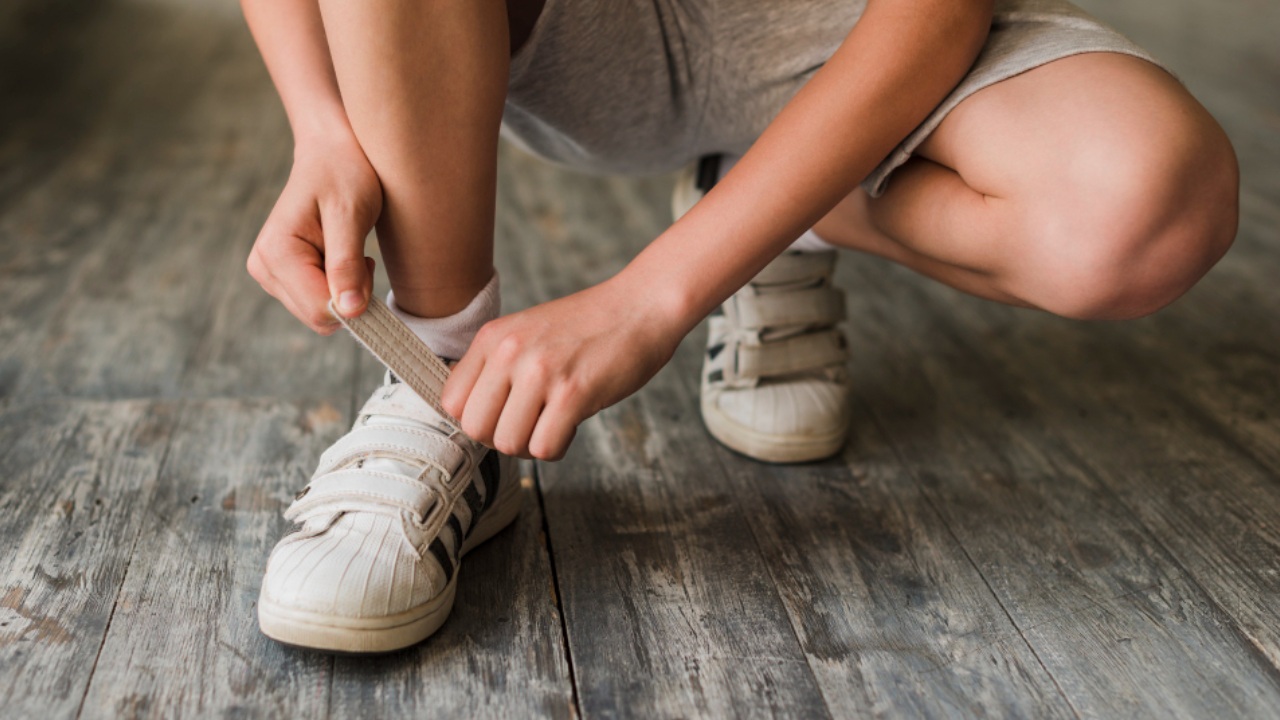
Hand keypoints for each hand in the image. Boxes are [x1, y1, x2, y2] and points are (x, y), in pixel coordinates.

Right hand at [246, 132, 381, 333]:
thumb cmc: (343, 175)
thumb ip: (346, 265)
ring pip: (318, 313)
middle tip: (361, 256)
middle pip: (317, 317)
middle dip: (349, 296)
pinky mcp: (280, 276)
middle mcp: (263, 267)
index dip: (353, 301)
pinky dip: (337, 288)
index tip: (368, 264)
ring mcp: (268, 273)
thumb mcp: (351, 215)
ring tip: (350, 251)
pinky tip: (341, 257)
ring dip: (344, 291)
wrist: (330, 154)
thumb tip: (349, 311)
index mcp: (276, 253)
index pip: (319, 310)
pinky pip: (316, 302)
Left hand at [440, 278, 687, 459]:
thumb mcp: (527, 332)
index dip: (477, 419)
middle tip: (529, 425)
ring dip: (531, 445)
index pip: (451, 401)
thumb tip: (472, 413)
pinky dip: (557, 448)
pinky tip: (571, 425)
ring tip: (552, 423)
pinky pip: (545, 448)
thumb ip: (496, 366)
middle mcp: (511, 352)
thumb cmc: (589, 326)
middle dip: (501, 438)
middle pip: (475, 428)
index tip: (502, 416)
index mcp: (493, 337)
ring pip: (509, 443)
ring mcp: (541, 372)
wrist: (642, 305)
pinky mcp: (573, 393)